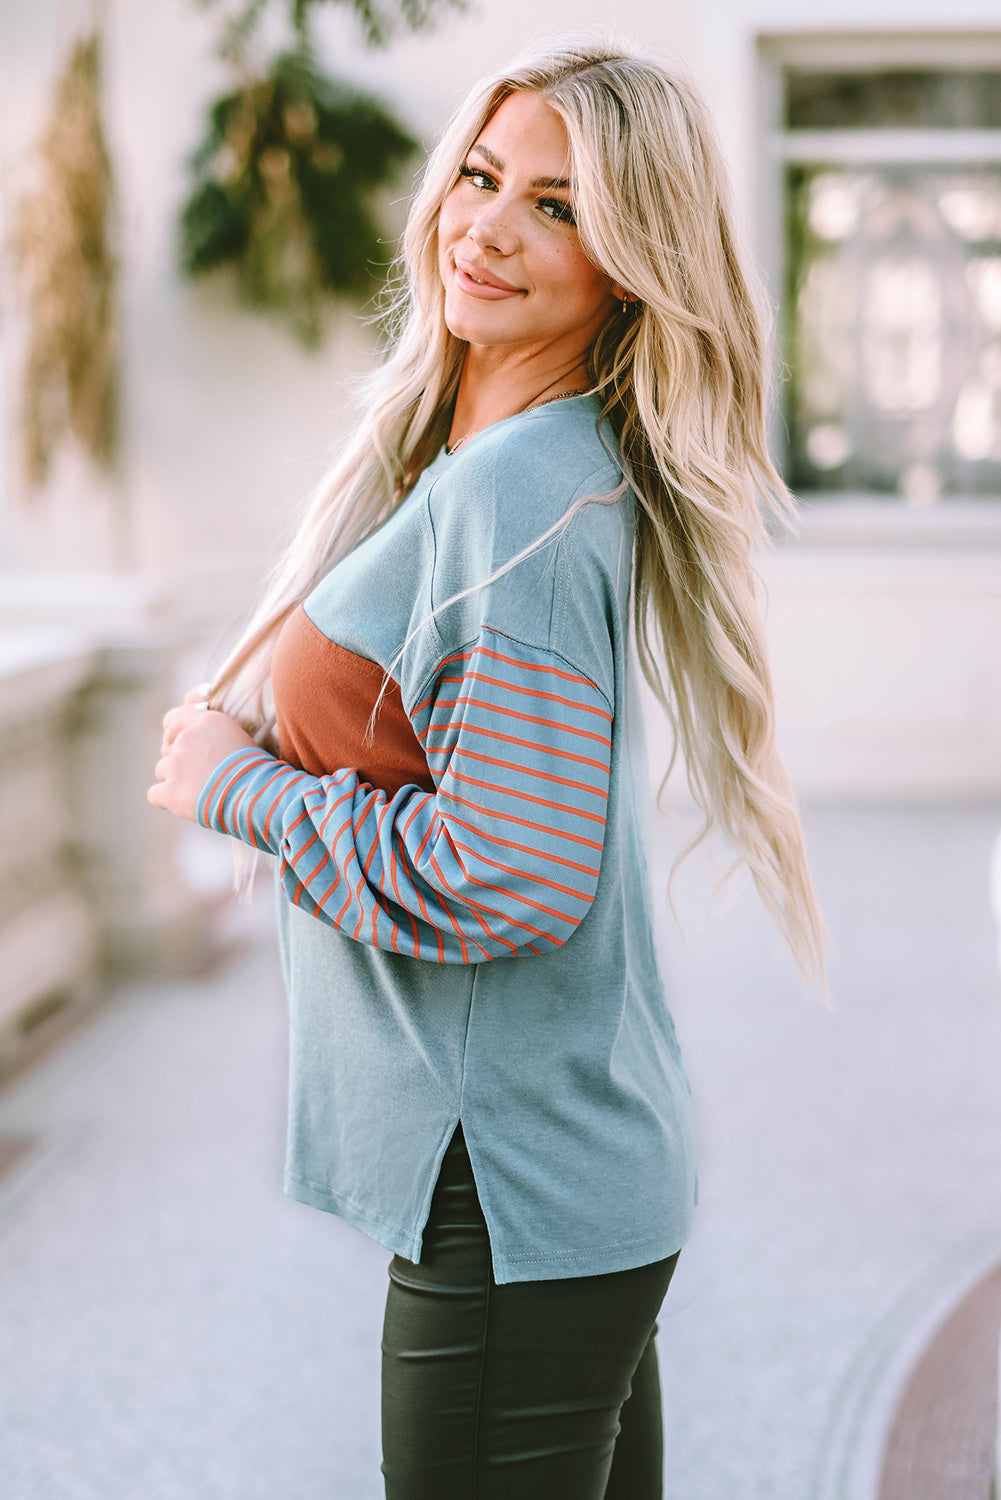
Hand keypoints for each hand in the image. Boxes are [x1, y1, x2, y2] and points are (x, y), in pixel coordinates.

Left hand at [148, 686, 256, 821]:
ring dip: (176, 782)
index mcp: (209, 721)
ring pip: (162, 771)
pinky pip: (154, 794)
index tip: (181, 745)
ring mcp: (176, 764)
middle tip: (203, 776)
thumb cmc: (258, 773)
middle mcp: (188, 737)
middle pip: (168, 748)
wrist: (259, 797)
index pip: (175, 718)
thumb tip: (201, 746)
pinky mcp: (170, 790)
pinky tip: (185, 805)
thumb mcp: (241, 741)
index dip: (174, 732)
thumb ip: (215, 737)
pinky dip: (167, 800)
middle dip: (180, 761)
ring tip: (201, 793)